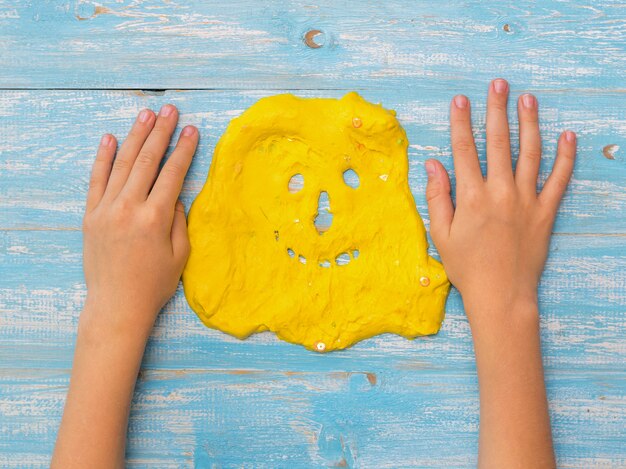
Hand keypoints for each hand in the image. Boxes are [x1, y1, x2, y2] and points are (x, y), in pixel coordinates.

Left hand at [82, 104, 197, 337]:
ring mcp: (106, 209)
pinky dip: (103, 157)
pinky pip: (96, 179)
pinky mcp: (90, 215)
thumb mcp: (179, 255)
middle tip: (170, 110)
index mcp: (155, 218)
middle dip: (161, 132)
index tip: (192, 130)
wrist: (117, 305)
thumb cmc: (154, 284)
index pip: (173, 173)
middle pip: (147, 160)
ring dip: (135, 136)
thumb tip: (174, 194)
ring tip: (146, 115)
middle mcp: (129, 208)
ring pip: (122, 164)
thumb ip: (178, 220)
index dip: (184, 149)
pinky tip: (110, 138)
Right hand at [425, 79, 575, 322]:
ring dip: (529, 123)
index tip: (460, 99)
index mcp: (471, 196)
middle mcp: (500, 192)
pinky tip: (567, 136)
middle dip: (496, 109)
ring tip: (528, 99)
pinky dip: (565, 157)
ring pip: (529, 153)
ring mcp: (526, 200)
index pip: (464, 149)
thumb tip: (432, 164)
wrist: (501, 295)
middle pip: (497, 142)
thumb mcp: (441, 234)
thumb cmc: (467, 267)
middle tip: (498, 84)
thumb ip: (437, 196)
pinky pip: (559, 179)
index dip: (461, 122)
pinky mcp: (546, 212)